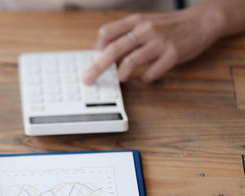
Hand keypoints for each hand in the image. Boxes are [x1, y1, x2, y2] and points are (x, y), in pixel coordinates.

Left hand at [82, 6, 222, 83]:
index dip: (97, 47)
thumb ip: (126, 34)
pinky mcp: (173, 54)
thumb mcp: (145, 22)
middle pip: (114, 49)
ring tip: (120, 79)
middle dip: (98, 66)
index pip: (106, 32)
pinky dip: (146, 78)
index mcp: (136, 20)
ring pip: (131, 60)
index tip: (93, 58)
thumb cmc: (168, 26)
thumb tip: (103, 51)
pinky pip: (153, 71)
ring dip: (121, 74)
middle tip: (88, 79)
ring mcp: (159, 42)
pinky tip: (146, 78)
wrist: (201, 21)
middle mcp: (145, 29)